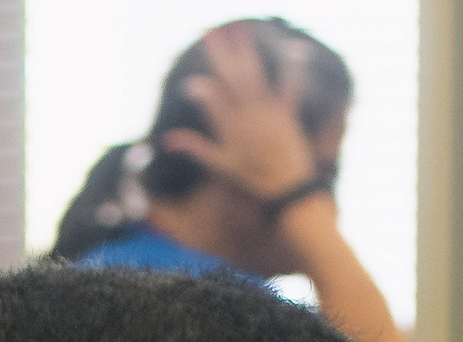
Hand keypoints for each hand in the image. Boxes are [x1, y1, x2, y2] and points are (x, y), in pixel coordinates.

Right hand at [157, 26, 321, 208]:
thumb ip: (195, 147)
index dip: (200, 88)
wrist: (286, 187)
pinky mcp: (288, 112)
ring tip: (239, 33)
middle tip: (211, 34)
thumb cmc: (251, 177)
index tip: (190, 83)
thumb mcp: (219, 164)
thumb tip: (168, 140)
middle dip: (221, 55)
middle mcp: (247, 116)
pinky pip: (289, 85)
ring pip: (255, 76)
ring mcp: (268, 112)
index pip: (212, 99)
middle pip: (231, 78)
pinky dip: (291, 67)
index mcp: (230, 127)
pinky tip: (294, 49)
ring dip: (246, 52)